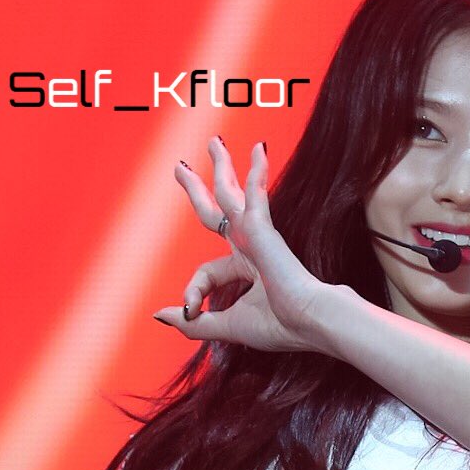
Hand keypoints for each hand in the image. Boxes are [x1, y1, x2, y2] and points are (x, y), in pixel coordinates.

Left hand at [152, 137, 333, 354]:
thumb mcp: (224, 325)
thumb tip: (159, 315)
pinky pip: (256, 192)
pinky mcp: (263, 227)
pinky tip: (258, 149)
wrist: (310, 321)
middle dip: (197, 190)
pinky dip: (256, 171)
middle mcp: (250, 249)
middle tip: (181, 169)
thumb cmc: (278, 326)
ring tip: (213, 143)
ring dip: (221, 167)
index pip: (206, 272)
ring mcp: (257, 235)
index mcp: (245, 271)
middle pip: (216, 213)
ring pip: (230, 194)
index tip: (191, 308)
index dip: (194, 290)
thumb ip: (193, 322)